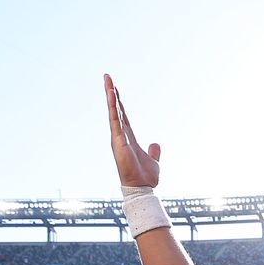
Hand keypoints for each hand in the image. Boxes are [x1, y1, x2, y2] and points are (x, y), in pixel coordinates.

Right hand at [104, 73, 159, 187]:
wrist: (142, 188)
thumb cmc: (146, 177)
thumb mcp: (154, 160)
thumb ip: (154, 151)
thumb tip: (156, 144)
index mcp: (128, 138)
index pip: (122, 116)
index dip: (119, 102)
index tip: (114, 88)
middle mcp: (120, 136)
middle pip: (115, 110)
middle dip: (111, 93)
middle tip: (107, 76)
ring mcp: (117, 137)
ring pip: (113, 112)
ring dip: (110, 95)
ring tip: (108, 79)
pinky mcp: (118, 140)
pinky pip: (115, 120)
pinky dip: (113, 106)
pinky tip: (111, 94)